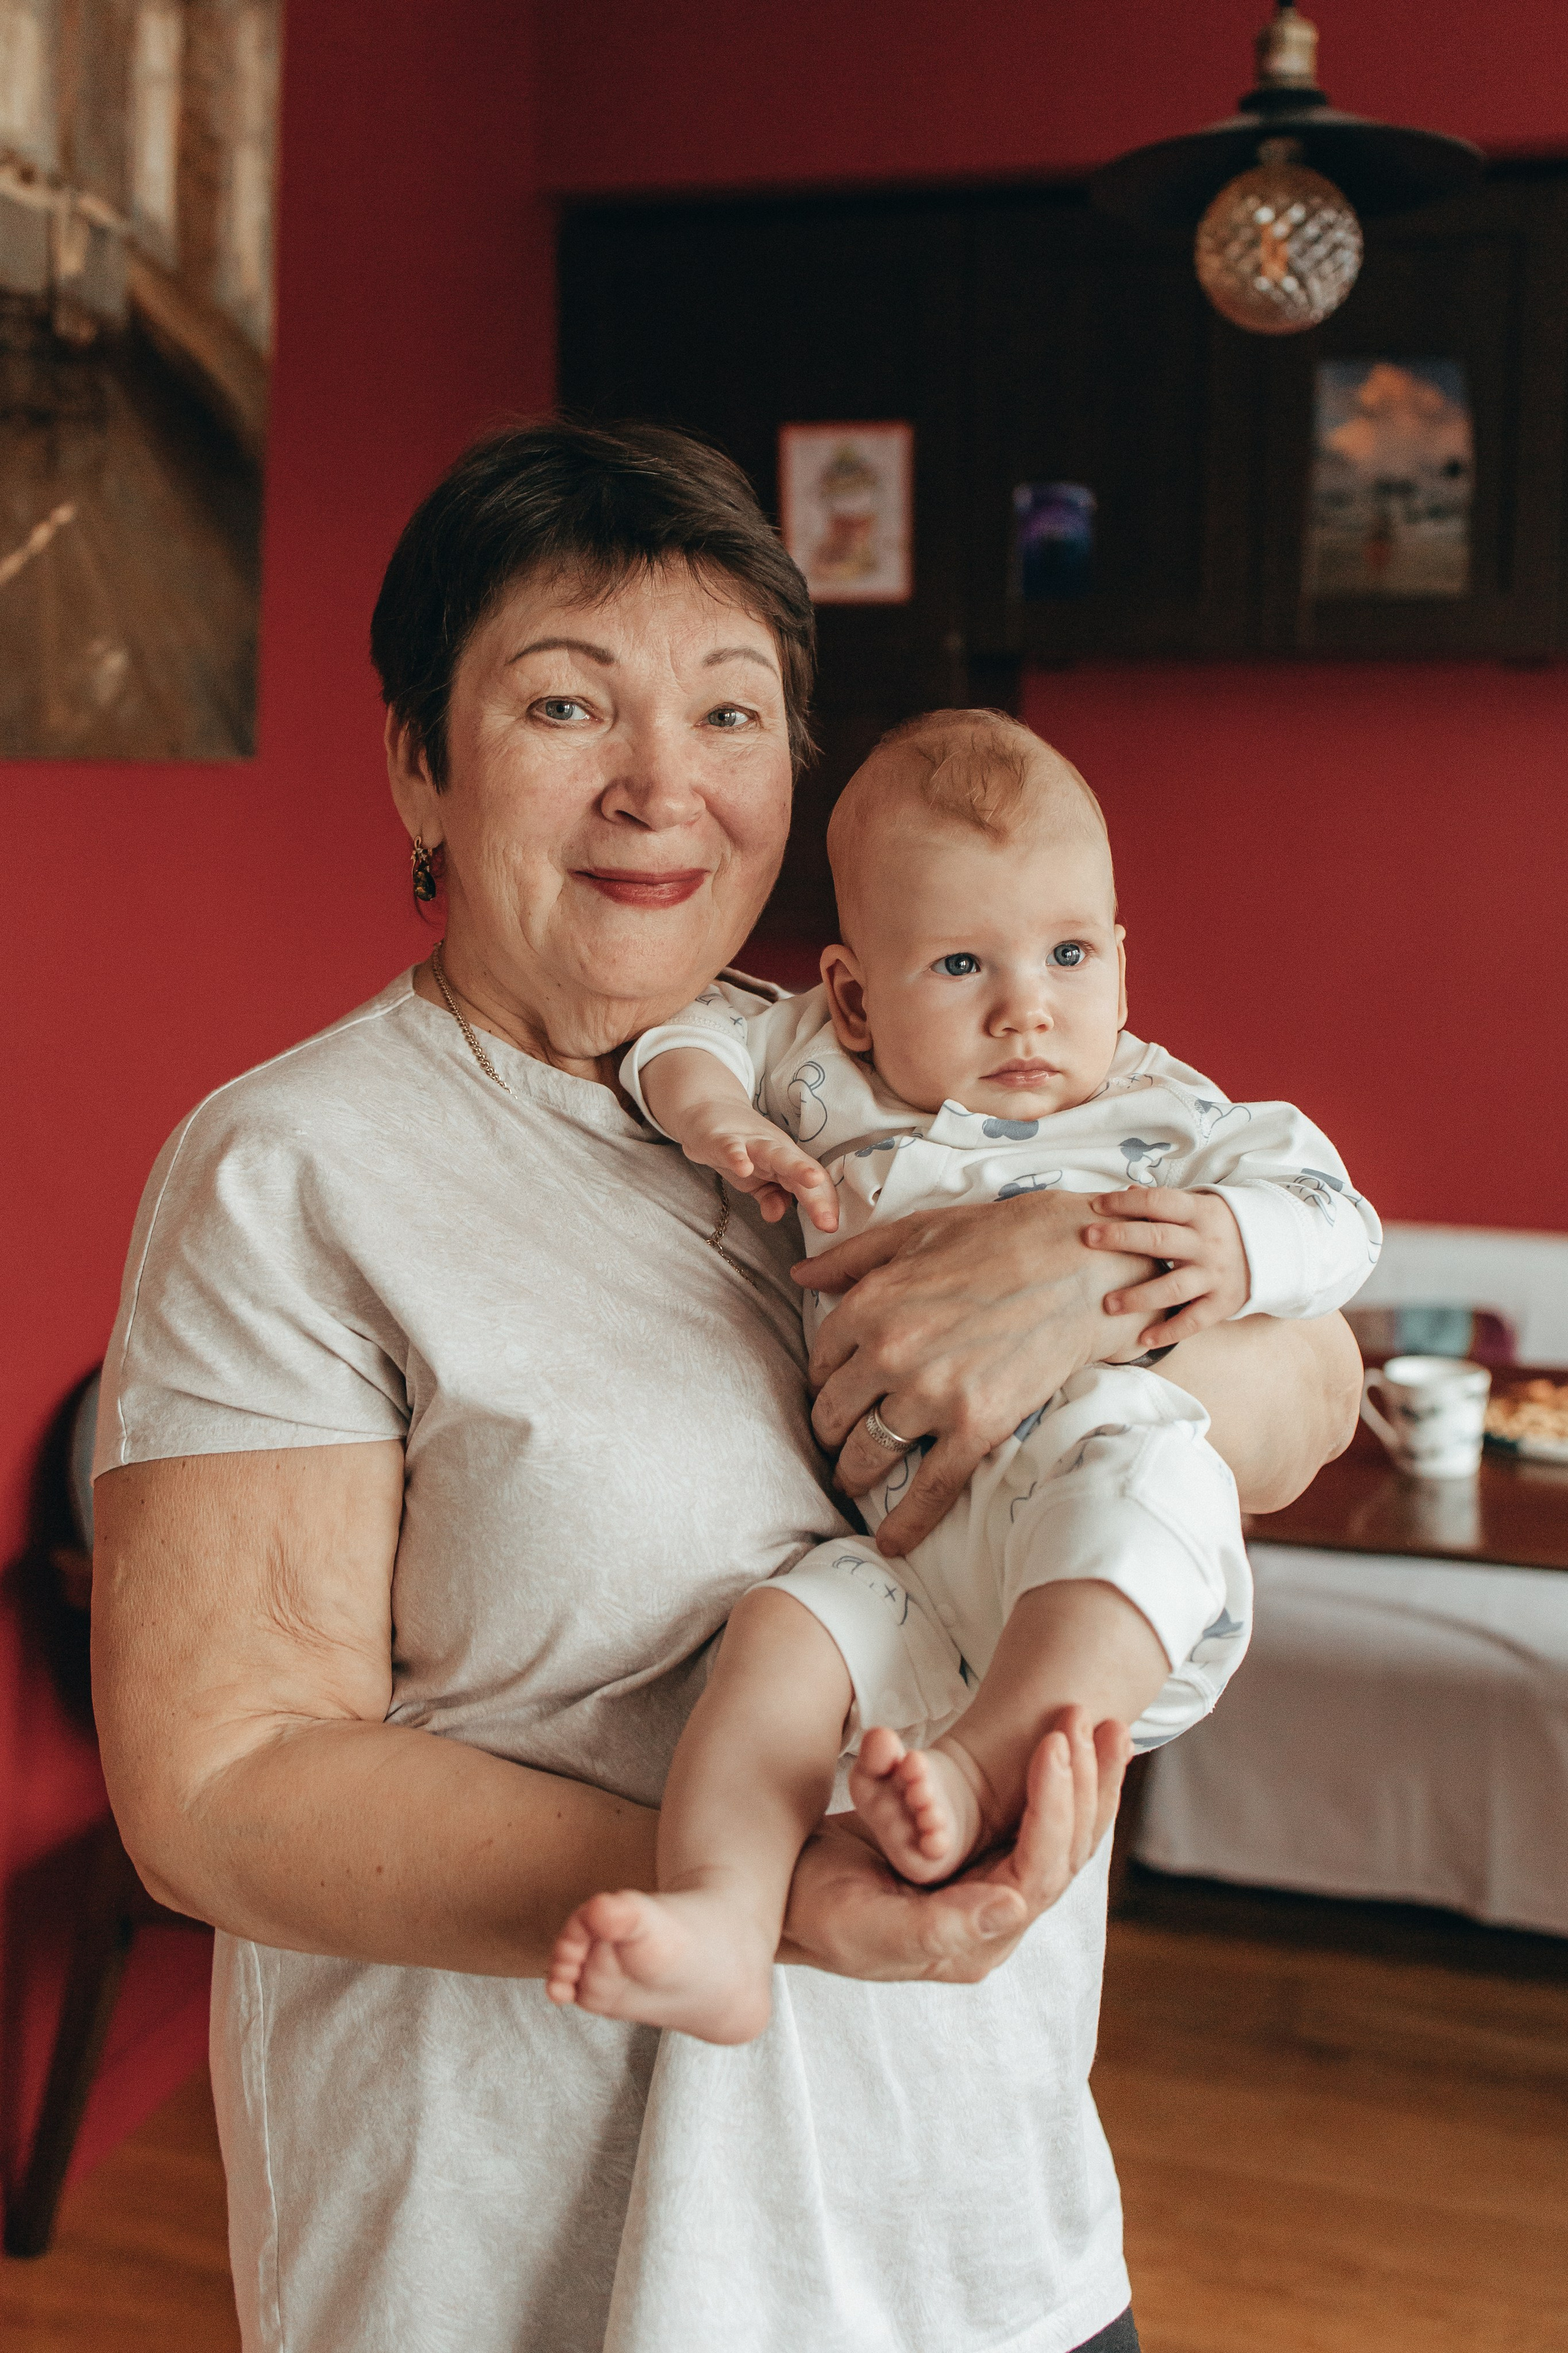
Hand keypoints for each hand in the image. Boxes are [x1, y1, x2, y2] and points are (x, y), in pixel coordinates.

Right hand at [683, 1107, 838, 1231]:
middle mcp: (775, 1150)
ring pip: (776, 1154)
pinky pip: (732, 1148)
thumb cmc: (740, 1149)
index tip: (831, 1227)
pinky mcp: (723, 1139)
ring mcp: (750, 1143)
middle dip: (818, 1196)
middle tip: (828, 1222)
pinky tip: (744, 1168)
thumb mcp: (757, 1180)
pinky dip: (738, 1157)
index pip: (812, 1185)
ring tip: (813, 1180)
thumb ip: (770, 1198)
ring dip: (796, 1167)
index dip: (823, 1204)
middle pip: (802, 1171)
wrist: (708, 1111)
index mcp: (787, 1163)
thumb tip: (776, 1214)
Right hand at [779, 1707, 1131, 1981]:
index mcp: (973, 1942)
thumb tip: (1018, 1907)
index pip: (1039, 1873)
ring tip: (1107, 1724)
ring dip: (1086, 1778)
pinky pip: (1038, 1822)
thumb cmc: (813, 1910)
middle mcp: (994, 1922)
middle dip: (1083, 1783)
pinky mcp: (980, 1864)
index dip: (1054, 1810)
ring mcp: (991, 1892)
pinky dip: (1063, 1782)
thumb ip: (941, 1927)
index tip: (1054, 1746)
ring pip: (1061, 1836)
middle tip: (1086, 1718)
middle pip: (1065, 1853)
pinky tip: (1081, 1746)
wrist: (786, 1900)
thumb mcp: (865, 1924)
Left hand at [796, 1192, 1152, 1554]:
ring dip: (854, 1475)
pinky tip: (890, 1541)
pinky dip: (907, 1523)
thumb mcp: (914, 1232)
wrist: (1079, 1262)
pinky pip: (930, 1490)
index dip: (825, 1383)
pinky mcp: (976, 1427)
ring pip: (868, 1456)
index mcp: (869, 1306)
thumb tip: (802, 1272)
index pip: (820, 1364)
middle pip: (833, 1417)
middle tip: (837, 1443)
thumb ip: (850, 1258)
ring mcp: (932, 1395)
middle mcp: (890, 1354)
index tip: (836, 1393)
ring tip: (855, 1481)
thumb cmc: (998, 1238)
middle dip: (830, 1434)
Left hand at [1082, 1187, 1249, 1346]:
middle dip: (1121, 1240)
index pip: (1159, 1202)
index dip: (1126, 1202)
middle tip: (1088, 1240)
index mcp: (1200, 1212)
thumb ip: (1164, 1203)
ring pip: (1173, 1287)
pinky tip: (1142, 1338)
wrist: (1277, 1250)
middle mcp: (1207, 1243)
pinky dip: (1169, 1332)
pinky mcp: (1223, 1303)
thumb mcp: (1199, 1206)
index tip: (1095, 1206)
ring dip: (1139, 1297)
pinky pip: (1193, 1321)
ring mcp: (1215, 1275)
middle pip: (1160, 1241)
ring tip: (1108, 1304)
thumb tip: (1126, 1192)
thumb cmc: (1220, 1226)